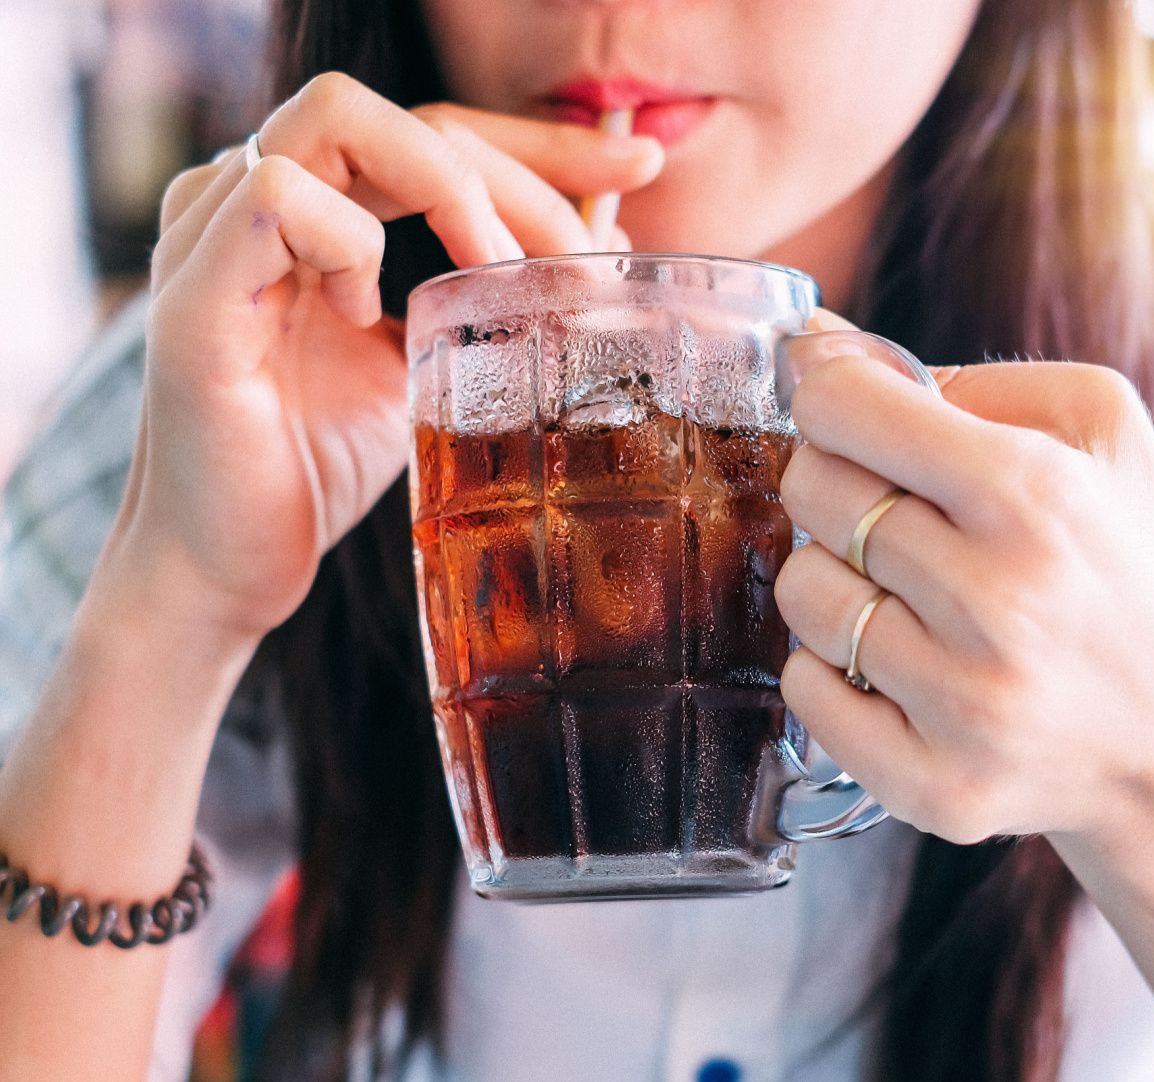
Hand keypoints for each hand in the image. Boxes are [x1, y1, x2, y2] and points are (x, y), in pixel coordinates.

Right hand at [109, 73, 663, 644]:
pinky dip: (346, 243)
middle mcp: (258, 206)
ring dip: (446, 187)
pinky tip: (365, 313)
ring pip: (336, 121)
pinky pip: (274, 199)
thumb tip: (591, 253)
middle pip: (403, 114)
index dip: (538, 144)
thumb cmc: (314, 471)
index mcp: (315, 218)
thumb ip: (482, 305)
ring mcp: (215, 241)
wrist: (229, 570)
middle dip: (521, 166)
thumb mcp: (425, 375)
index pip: (433, 133)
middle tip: (585, 253)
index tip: (635, 168)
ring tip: (491, 275)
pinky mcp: (193, 303)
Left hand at [773, 318, 1153, 844]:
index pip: (844, 407)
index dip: (828, 399)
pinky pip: (804, 693)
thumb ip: (964, 380)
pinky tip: (892, 667)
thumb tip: (821, 347)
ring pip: (802, 594)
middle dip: (834, 487)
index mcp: (1035, 494)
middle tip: (889, 514)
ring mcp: (963, 703)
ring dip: (833, 583)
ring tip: (901, 597)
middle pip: (811, 493)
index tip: (844, 412)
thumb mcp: (1098, 436)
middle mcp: (997, 600)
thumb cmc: (1132, 573)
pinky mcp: (935, 784)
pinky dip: (829, 671)